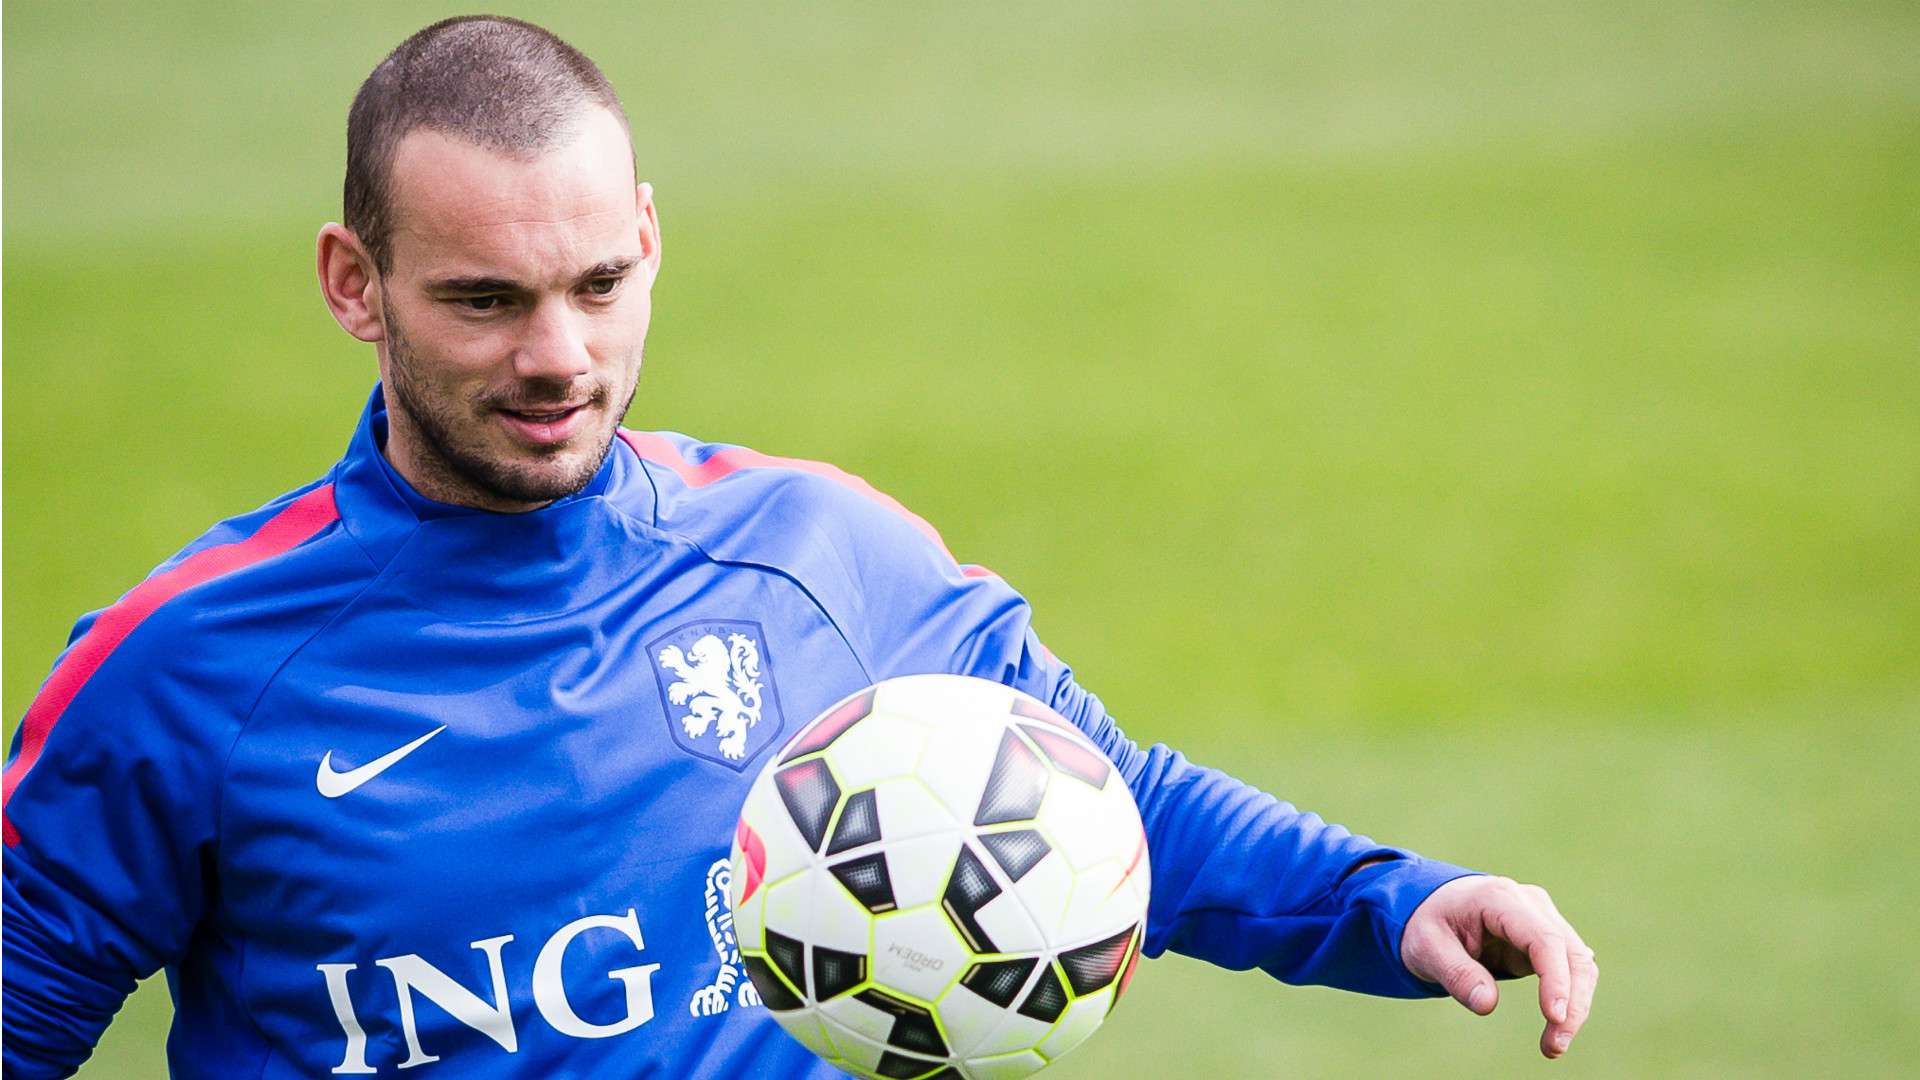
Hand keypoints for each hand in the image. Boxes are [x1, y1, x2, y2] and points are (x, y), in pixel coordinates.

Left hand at [1401, 875, 1597, 1058]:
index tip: (1554, 1017)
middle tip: (1554, 1046)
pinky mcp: (1547, 939)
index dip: (1555, 979)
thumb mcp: (1426, 947)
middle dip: (1573, 1003)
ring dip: (1576, 1006)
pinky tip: (1558, 1025)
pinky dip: (1571, 998)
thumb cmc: (1429, 923)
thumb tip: (1487, 1005)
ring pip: (1579, 962)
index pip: (1543, 939)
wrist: (1435, 906)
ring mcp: (1544, 919)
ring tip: (1553, 1046)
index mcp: (1499, 898)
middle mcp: (1531, 904)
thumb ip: (1455, 973)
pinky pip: (1570, 969)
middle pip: (1570, 953)